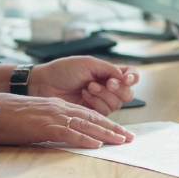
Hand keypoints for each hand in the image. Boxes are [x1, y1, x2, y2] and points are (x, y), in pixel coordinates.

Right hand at [0, 91, 133, 148]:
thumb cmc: (9, 115)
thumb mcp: (35, 118)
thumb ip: (51, 124)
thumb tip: (63, 135)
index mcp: (56, 106)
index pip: (87, 113)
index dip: (106, 123)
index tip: (120, 132)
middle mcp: (58, 108)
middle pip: (91, 118)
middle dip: (112, 129)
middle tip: (130, 138)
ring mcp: (50, 116)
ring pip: (84, 124)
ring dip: (104, 134)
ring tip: (120, 142)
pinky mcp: (41, 126)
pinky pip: (66, 132)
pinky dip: (82, 139)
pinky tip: (95, 144)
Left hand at [25, 56, 139, 114]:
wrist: (45, 84)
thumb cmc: (63, 70)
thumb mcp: (89, 63)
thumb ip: (110, 69)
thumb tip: (126, 78)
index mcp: (108, 72)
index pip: (131, 75)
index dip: (133, 77)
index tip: (126, 78)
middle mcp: (107, 87)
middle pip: (128, 93)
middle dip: (119, 88)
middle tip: (107, 82)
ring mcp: (101, 101)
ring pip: (117, 103)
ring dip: (104, 94)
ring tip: (89, 87)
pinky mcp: (92, 113)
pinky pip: (105, 112)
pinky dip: (97, 102)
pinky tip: (85, 95)